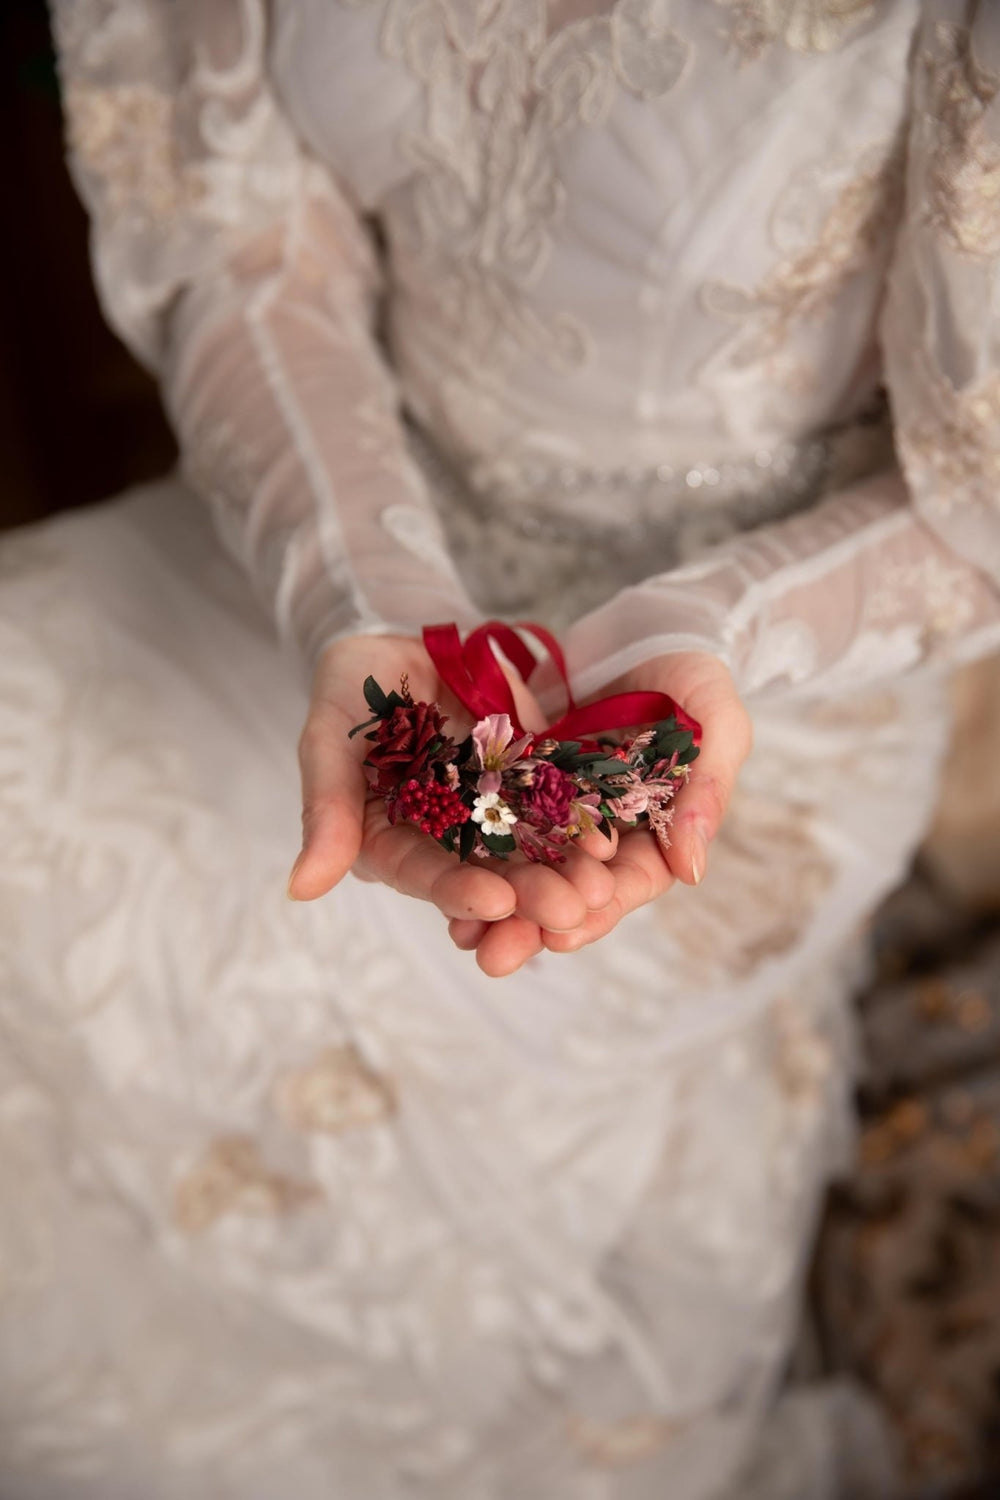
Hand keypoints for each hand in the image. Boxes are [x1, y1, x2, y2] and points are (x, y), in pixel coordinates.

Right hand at [287, 634, 619, 950]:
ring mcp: (488, 810)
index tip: (495, 902)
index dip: (457, 890)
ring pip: (528, 849)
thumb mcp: (328, 737)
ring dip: (564, 872)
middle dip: (528, 894)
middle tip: (569, 912)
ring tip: (601, 888)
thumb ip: (325, 808)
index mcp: (388, 839)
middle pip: (484, 872)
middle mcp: (441, 837)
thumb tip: (300, 888)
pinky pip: (557, 805)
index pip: (422, 872)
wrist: (396, 632)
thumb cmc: (349, 687)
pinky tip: (610, 840)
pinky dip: (581, 824)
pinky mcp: (527, 779)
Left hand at [450, 651, 751, 967]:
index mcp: (655, 832)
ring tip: (462, 939)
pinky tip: (439, 879)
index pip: (628, 883)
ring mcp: (559, 808)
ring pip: (526, 866)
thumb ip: (706, 791)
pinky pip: (492, 820)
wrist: (647, 625)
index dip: (597, 911)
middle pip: (569, 889)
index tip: (562, 935)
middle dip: (533, 924)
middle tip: (494, 958)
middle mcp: (604, 832)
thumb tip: (693, 872)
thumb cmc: (694, 674)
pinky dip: (470, 850)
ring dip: (496, 905)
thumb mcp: (716, 723)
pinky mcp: (519, 779)